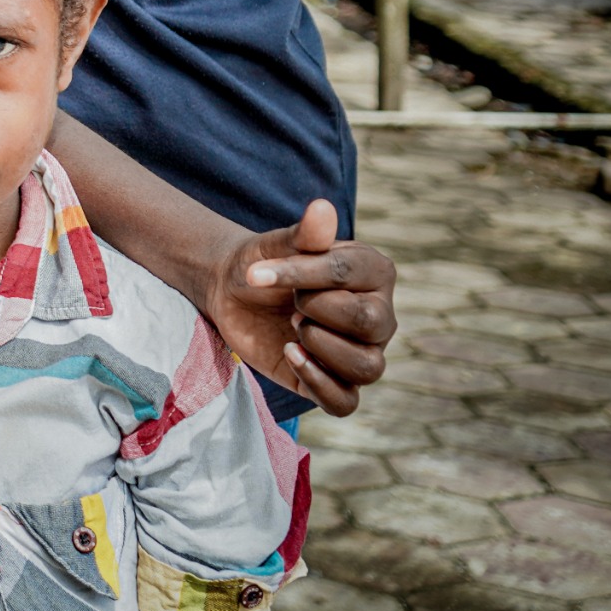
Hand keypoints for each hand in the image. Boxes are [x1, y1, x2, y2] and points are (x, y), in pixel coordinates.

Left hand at [210, 200, 395, 415]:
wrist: (231, 292)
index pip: (353, 277)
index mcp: (373, 273)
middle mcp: (378, 316)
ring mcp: (360, 351)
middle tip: (290, 303)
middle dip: (318, 311)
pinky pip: (347, 402)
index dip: (304, 276)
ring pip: (369, 368)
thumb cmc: (260, 263)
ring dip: (322, 348)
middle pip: (371, 324)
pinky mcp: (335, 383)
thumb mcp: (272, 246)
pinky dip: (320, 384)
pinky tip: (290, 355)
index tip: (258, 272)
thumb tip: (322, 207)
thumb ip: (301, 235)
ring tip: (292, 329)